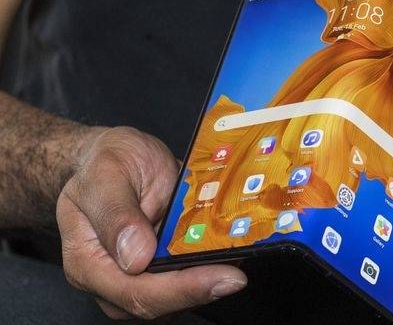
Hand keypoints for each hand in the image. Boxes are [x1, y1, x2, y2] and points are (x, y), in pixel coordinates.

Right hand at [56, 126, 246, 318]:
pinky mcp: (157, 268)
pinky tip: (227, 248)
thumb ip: (116, 214)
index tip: (223, 277)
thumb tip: (135, 257)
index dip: (182, 289)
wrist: (112, 156)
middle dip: (202, 289)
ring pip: (176, 297)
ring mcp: (134, 277)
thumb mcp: (107, 174)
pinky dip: (208, 266)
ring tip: (236, 256)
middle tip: (238, 275)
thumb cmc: (103, 163)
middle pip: (159, 303)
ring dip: (208, 278)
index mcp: (87, 261)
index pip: (136, 291)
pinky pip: (185, 278)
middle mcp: (109, 278)